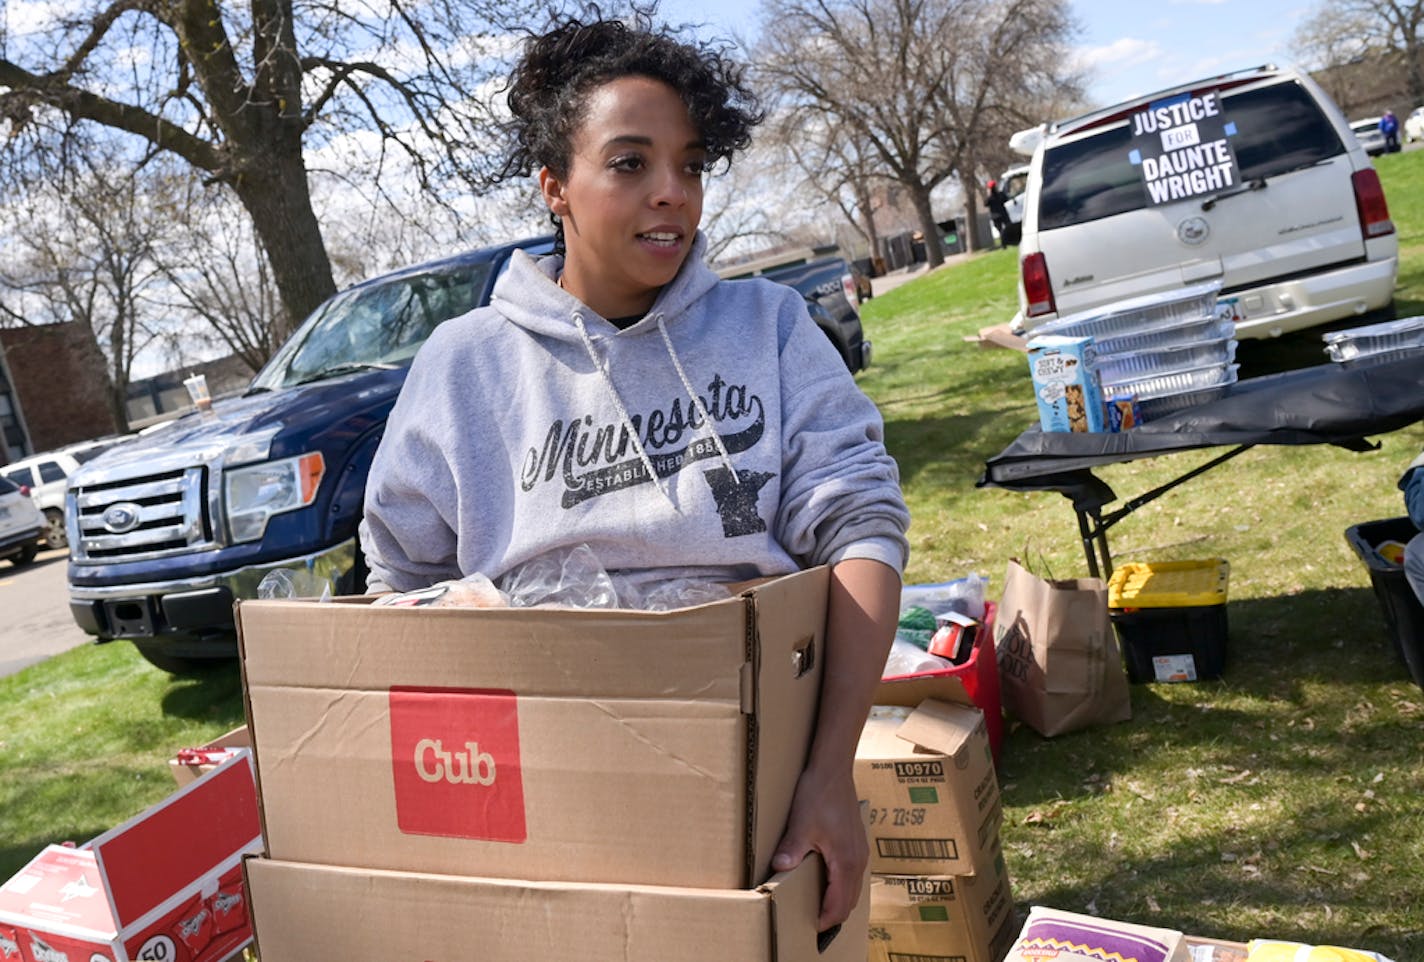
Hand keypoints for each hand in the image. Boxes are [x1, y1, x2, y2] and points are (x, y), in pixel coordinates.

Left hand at [771, 763, 867, 930]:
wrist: (833, 769)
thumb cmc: (819, 793)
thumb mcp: (802, 823)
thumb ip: (792, 848)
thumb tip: (780, 868)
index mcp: (846, 861)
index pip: (839, 905)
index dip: (825, 920)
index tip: (809, 926)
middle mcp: (858, 860)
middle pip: (849, 901)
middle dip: (832, 915)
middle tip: (811, 920)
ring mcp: (860, 851)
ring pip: (852, 888)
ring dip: (838, 900)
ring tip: (816, 904)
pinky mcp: (856, 842)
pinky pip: (852, 874)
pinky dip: (841, 886)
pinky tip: (825, 880)